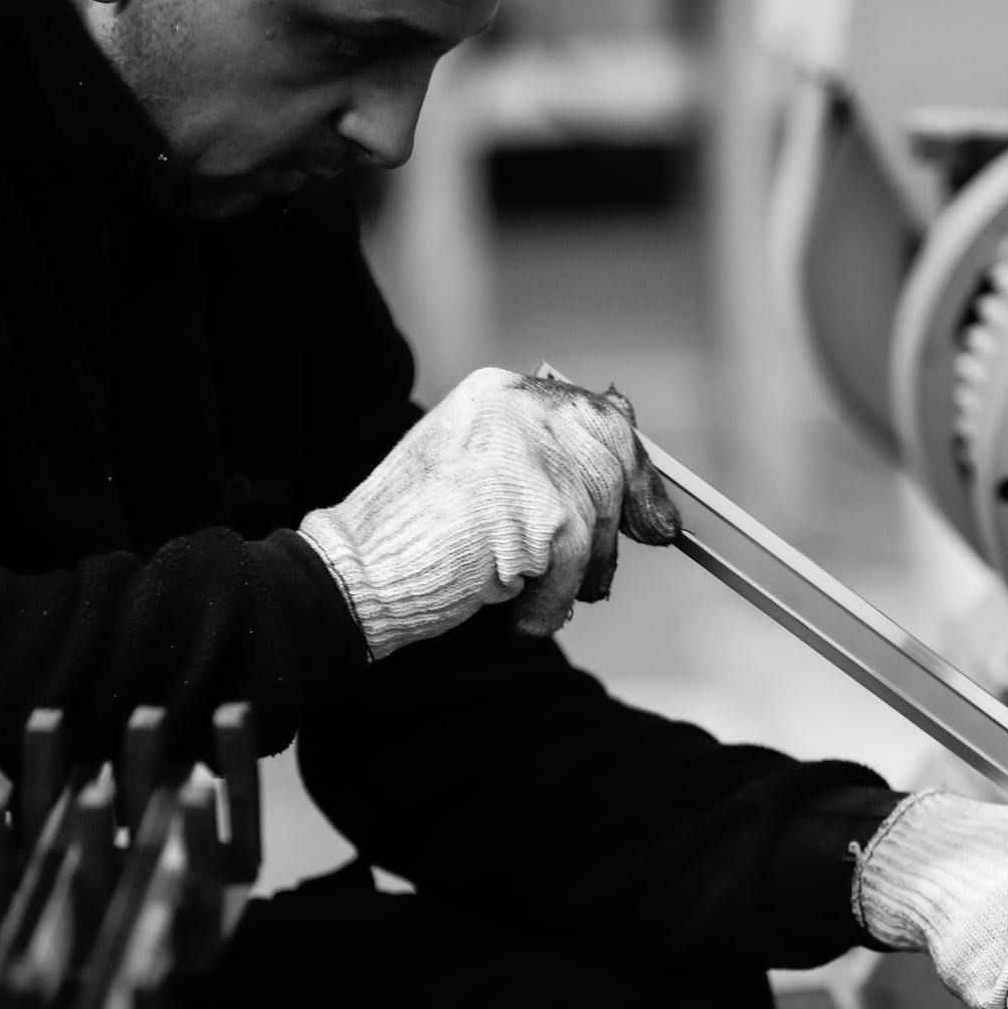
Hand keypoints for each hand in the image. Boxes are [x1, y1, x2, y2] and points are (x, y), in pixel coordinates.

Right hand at [299, 367, 680, 658]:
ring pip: (599, 516)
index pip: (596, 417)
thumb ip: (544, 463)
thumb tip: (631, 478)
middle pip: (613, 460)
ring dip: (576, 570)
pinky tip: (522, 614)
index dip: (633, 468)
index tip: (651, 513)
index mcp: (501, 393)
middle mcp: (519, 411)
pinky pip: (577, 564)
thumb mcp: (481, 472)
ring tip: (535, 592)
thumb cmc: (411, 533)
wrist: (356, 570)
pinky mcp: (543, 511)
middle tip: (604, 572)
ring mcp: (532, 458)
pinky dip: (553, 600)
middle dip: (622, 520)